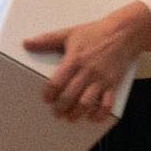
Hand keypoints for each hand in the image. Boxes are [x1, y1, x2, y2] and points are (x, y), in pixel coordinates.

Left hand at [23, 1, 150, 122]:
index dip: (49, 93)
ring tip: (70, 117)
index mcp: (74, 59)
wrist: (123, 32)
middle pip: (70, 95)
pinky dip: (100, 113)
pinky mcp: (113, 83)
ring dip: (77, 113)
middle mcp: (87, 71)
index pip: (57, 81)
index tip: (46, 99)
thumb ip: (47, 40)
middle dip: (61, 107)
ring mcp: (101, 79)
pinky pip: (107, 103)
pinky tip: (92, 117)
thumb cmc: (94, 33)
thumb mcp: (68, 33)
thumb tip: (26, 43)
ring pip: (87, 102)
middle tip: (56, 112)